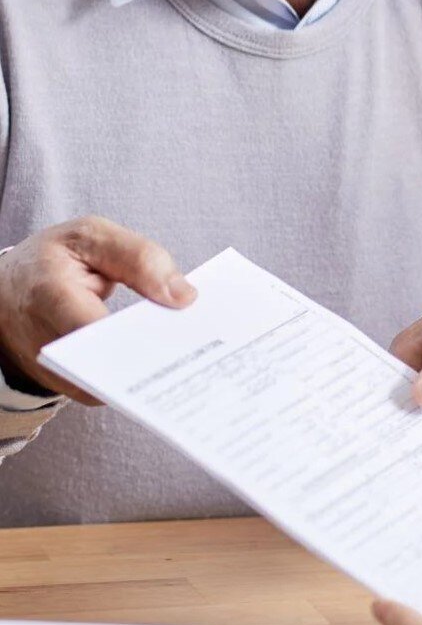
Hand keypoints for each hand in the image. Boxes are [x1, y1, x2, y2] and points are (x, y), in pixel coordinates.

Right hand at [0, 217, 195, 401]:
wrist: (4, 291)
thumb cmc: (53, 259)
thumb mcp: (91, 237)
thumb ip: (139, 258)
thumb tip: (185, 297)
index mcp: (48, 295)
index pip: (92, 325)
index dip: (137, 332)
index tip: (181, 327)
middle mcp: (46, 343)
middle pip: (109, 364)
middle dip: (154, 357)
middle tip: (199, 346)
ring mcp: (55, 371)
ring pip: (112, 385)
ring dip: (152, 370)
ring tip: (192, 353)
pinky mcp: (67, 383)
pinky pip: (109, 387)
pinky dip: (139, 375)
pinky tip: (170, 358)